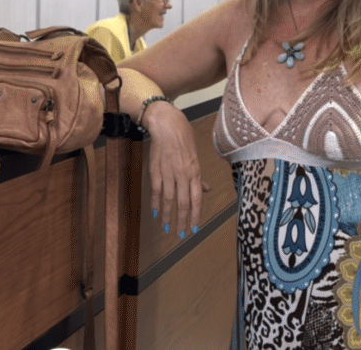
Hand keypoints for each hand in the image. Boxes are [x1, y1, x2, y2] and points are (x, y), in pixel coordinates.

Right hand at [142, 101, 204, 237]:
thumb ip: (198, 177)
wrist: (167, 125)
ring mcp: (168, 173)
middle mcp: (183, 175)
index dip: (195, 216)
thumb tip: (205, 190)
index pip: (196, 199)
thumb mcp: (195, 157)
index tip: (194, 229)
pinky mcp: (155, 170)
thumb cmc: (184, 139)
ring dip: (167, 216)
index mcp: (194, 172)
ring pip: (168, 200)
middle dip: (182, 221)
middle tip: (181, 234)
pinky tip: (155, 213)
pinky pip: (156, 190)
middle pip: (183, 203)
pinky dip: (155, 203)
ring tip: (167, 228)